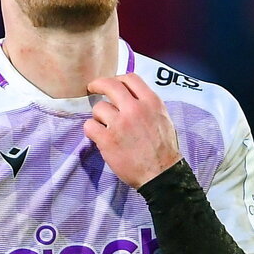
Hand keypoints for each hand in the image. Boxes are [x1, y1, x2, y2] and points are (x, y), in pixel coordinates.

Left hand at [84, 73, 181, 188]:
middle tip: (92, 88)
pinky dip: (91, 130)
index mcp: (151, 102)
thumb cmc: (163, 150)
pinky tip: (98, 136)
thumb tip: (132, 97)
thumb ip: (147, 105)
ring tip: (105, 127)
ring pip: (98, 108)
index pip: (130, 78)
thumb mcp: (163, 119)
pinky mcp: (108, 139)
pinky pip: (89, 126)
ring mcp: (120, 123)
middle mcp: (135, 109)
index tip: (111, 83)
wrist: (161, 174)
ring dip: (99, 116)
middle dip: (98, 84)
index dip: (117, 79)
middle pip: (110, 85)